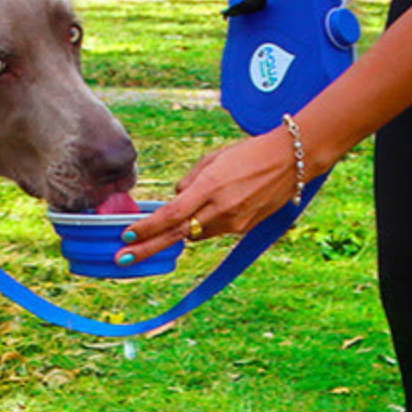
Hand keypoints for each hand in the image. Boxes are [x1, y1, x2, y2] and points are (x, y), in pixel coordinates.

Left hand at [116, 129, 298, 264]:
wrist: (290, 161)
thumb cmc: (248, 153)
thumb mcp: (212, 159)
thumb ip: (188, 182)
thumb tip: (174, 200)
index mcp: (210, 187)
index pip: (171, 214)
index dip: (147, 227)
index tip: (127, 234)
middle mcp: (220, 209)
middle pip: (176, 234)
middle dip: (146, 248)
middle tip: (121, 258)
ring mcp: (233, 222)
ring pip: (194, 234)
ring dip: (180, 230)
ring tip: (182, 217)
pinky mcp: (243, 229)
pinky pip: (212, 232)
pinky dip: (203, 225)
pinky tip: (212, 209)